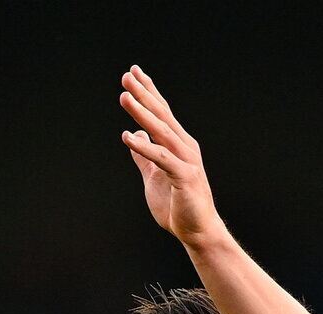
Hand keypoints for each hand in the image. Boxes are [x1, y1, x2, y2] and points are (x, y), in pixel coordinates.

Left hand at [120, 66, 221, 247]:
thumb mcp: (154, 176)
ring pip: (162, 132)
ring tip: (124, 97)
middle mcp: (185, 148)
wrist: (198, 232)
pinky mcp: (185, 177)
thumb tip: (134, 134)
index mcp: (179, 145)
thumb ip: (144, 157)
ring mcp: (187, 161)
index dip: (149, 92)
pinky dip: (145, 147)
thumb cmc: (178, 206)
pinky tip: (128, 137)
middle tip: (126, 76)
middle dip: (144, 94)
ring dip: (142, 113)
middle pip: (162, 116)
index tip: (133, 73)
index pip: (162, 113)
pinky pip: (162, 158)